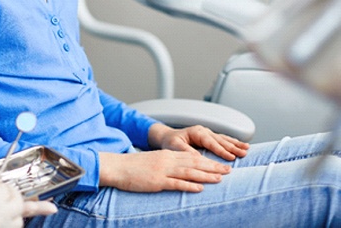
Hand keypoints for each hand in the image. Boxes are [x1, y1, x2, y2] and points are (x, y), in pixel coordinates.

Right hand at [99, 149, 230, 192]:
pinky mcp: (156, 181)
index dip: (209, 161)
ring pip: (188, 172)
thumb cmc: (133, 166)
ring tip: (220, 179)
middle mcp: (167, 161)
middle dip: (213, 167)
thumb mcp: (153, 162)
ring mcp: (162, 171)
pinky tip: (199, 188)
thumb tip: (181, 171)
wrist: (117, 167)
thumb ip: (167, 165)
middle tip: (228, 170)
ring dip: (205, 176)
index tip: (221, 165)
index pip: (192, 157)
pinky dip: (189, 186)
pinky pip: (175, 183)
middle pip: (194, 163)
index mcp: (167, 155)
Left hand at [148, 123, 248, 160]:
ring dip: (235, 144)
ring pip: (223, 138)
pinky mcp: (209, 137)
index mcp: (196, 132)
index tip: (231, 157)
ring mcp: (207, 133)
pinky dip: (232, 142)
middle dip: (232, 147)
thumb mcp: (175, 147)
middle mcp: (203, 131)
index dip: (221, 150)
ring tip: (247, 148)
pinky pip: (222, 139)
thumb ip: (187, 151)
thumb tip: (199, 157)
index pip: (211, 142)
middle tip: (244, 153)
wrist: (167, 137)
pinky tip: (241, 145)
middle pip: (220, 140)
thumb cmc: (170, 142)